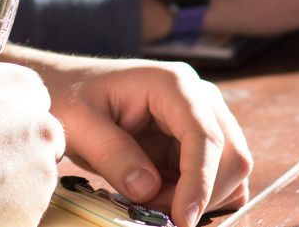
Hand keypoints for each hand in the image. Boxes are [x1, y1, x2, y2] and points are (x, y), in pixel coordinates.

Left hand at [15, 54, 251, 226]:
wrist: (67, 87)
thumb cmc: (71, 96)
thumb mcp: (79, 124)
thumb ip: (113, 154)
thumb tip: (148, 189)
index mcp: (173, 84)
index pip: (205, 136)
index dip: (200, 181)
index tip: (183, 219)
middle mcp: (199, 97)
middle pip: (231, 154)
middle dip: (201, 194)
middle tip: (158, 214)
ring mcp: (202, 118)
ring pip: (229, 169)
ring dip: (199, 197)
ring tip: (152, 201)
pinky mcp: (196, 140)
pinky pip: (216, 175)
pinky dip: (198, 196)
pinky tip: (165, 197)